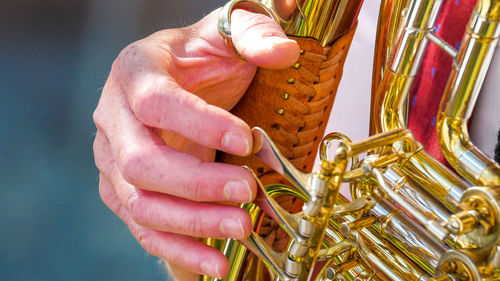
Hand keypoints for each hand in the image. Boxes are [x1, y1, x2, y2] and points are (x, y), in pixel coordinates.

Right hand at [93, 7, 298, 279]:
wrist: (182, 78)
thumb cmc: (203, 57)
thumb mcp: (228, 32)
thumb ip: (254, 32)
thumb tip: (283, 51)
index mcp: (135, 72)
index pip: (156, 103)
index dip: (199, 124)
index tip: (247, 139)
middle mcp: (114, 118)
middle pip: (140, 163)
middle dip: (196, 184)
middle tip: (247, 191)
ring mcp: (114, 160)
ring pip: (140, 204)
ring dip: (191, 223)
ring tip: (241, 229)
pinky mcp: (125, 191)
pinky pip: (145, 228)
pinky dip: (179, 249)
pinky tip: (216, 263)